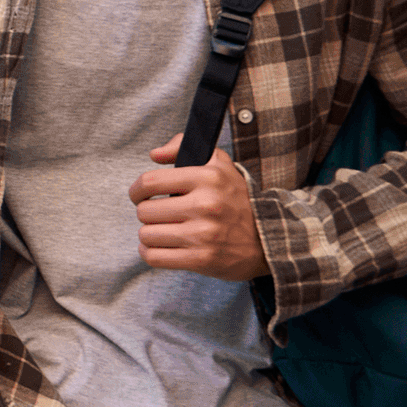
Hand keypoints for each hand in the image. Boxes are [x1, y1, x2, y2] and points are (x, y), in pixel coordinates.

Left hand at [134, 136, 267, 279]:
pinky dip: (151, 253)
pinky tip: (163, 247)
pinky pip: (154, 257)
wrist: (269, 241)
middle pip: (144, 211)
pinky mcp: (202, 259)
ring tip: (164, 231)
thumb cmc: (237, 202)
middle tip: (161, 215)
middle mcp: (206, 205)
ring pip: (146, 235)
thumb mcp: (220, 166)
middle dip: (148, 214)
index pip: (149, 182)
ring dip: (150, 235)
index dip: (137, 190)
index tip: (140, 195)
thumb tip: (154, 154)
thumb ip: (183, 147)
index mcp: (209, 178)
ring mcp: (204, 234)